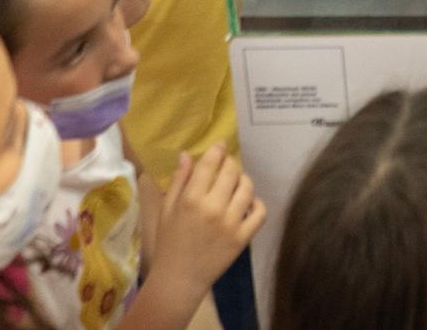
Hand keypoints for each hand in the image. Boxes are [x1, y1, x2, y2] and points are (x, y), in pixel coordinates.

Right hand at [150, 146, 266, 297]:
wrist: (179, 279)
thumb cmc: (169, 243)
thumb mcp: (166, 210)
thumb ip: (178, 181)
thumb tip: (187, 155)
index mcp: (191, 199)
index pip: (211, 163)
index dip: (218, 150)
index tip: (220, 146)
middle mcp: (213, 208)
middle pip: (231, 172)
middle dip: (229, 164)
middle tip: (225, 168)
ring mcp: (231, 224)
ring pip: (247, 188)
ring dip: (243, 181)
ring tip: (235, 185)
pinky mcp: (242, 238)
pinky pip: (260, 213)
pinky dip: (257, 204)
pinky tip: (247, 204)